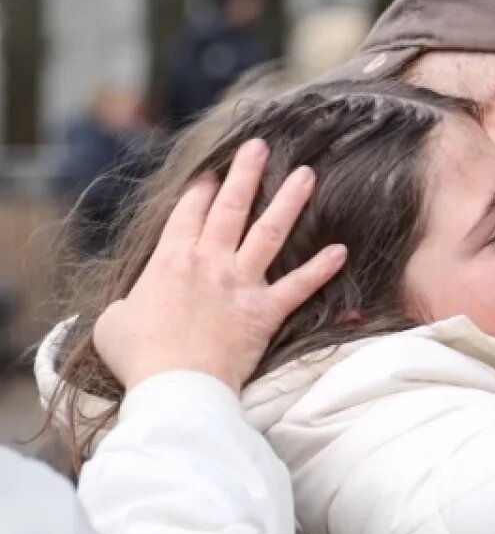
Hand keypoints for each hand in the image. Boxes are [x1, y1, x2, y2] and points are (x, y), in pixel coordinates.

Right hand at [93, 139, 346, 392]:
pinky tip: (341, 250)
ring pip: (270, 232)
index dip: (201, 190)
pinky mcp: (265, 311)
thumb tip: (132, 306)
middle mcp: (210, 263)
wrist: (176, 387)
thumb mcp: (114, 323)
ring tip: (308, 174)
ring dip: (290, 201)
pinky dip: (321, 269)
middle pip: (231, 207)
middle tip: (261, 147)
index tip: (213, 171)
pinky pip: (299, 286)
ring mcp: (241, 284)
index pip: (189, 213)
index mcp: (171, 261)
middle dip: (246, 173)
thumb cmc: (140, 358)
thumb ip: (127, 303)